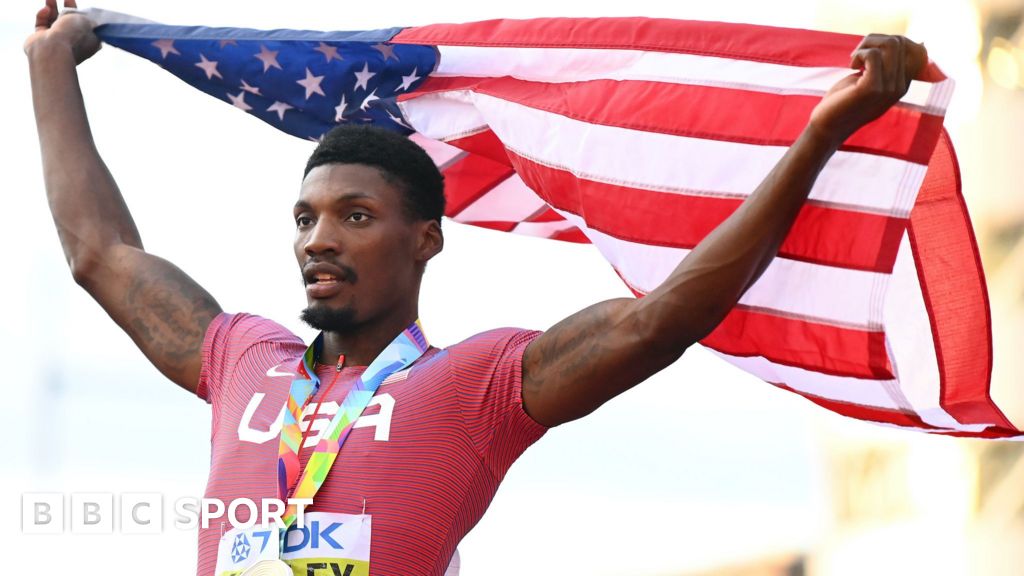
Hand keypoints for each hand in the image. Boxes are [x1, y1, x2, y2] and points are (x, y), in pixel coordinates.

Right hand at [24, 0, 99, 63]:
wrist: (52, 49)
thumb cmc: (73, 36)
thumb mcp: (87, 21)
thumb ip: (85, 16)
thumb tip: (81, 14)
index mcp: (89, 43)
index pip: (88, 27)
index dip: (84, 15)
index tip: (80, 6)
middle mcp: (73, 43)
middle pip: (70, 23)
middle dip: (67, 9)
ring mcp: (57, 42)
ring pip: (54, 21)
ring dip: (52, 8)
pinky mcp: (41, 39)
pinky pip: (42, 24)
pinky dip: (43, 16)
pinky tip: (45, 10)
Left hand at [809, 34, 927, 144]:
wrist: (828, 127)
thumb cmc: (844, 100)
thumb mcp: (870, 80)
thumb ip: (885, 65)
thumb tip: (898, 39)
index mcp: (903, 84)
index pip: (918, 50)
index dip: (894, 41)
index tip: (872, 51)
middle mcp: (901, 87)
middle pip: (901, 42)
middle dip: (875, 39)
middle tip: (858, 54)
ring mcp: (888, 88)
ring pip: (892, 44)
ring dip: (868, 44)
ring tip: (855, 59)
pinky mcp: (872, 88)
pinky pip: (873, 55)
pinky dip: (859, 54)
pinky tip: (851, 67)